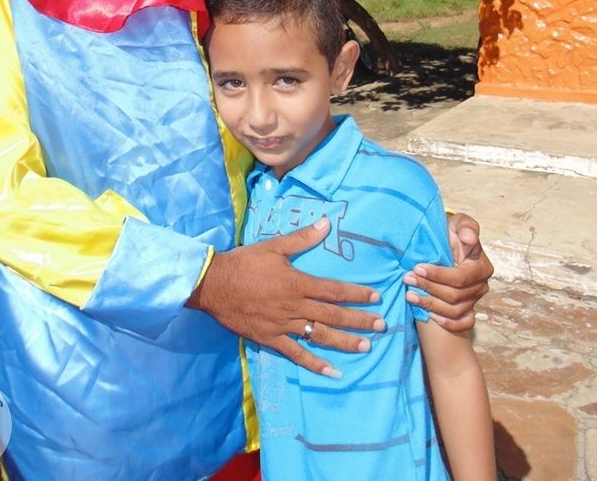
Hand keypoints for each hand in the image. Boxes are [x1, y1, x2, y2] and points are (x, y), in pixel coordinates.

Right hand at [188, 217, 384, 376]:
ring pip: (320, 336)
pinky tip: (332, 372)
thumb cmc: (244, 263)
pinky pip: (296, 354)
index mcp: (297, 283)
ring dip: (345, 342)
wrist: (214, 285)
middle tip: (382, 325)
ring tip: (366, 347)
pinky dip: (315, 364)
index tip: (376, 297)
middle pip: (333, 315)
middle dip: (359, 320)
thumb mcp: (274, 246)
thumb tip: (326, 224)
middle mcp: (295, 306)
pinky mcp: (271, 339)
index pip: (334, 290)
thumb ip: (302, 238)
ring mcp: (283, 325)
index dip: (357, 294)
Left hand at [404, 213, 493, 331]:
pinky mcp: (468, 310)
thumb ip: (466, 226)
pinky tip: (429, 315)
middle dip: (429, 288)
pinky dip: (448, 322)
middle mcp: (480, 286)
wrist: (445, 245)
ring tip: (410, 295)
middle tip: (408, 279)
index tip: (418, 267)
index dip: (438, 275)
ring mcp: (474, 300)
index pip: (460, 278)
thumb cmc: (451, 233)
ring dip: (430, 304)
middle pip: (455, 295)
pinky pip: (463, 323)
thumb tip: (468, 238)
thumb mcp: (458, 222)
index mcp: (481, 266)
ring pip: (454, 310)